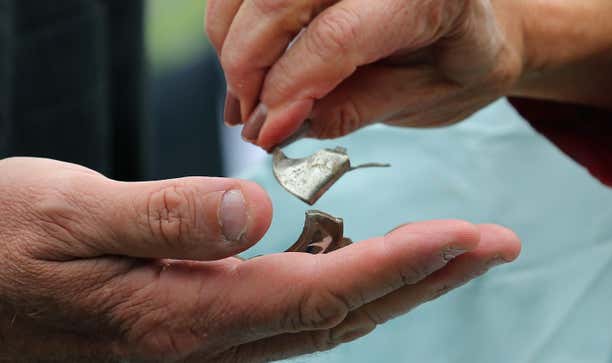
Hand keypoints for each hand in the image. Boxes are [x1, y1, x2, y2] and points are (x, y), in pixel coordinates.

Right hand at [0, 157, 519, 361]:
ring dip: (396, 284)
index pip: (321, 289)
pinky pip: (292, 314)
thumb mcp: (69, 215)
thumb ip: (164, 216)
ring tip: (451, 249)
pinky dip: (345, 287)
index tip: (465, 236)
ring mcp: (206, 341)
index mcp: (184, 314)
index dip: (400, 263)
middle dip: (426, 278)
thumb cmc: (4, 245)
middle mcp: (208, 340)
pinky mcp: (198, 327)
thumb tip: (254, 212)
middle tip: (493, 244)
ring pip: (326, 318)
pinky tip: (364, 262)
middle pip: (344, 313)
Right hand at [206, 0, 524, 149]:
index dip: (287, 89)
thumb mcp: (421, 100)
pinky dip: (236, 20)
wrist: (473, 24)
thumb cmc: (458, 63)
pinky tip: (246, 60)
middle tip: (248, 120)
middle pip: (277, 0)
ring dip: (232, 41)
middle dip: (246, 64)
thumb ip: (351, 110)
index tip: (265, 132)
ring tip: (244, 97)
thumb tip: (276, 126)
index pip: (334, 37)